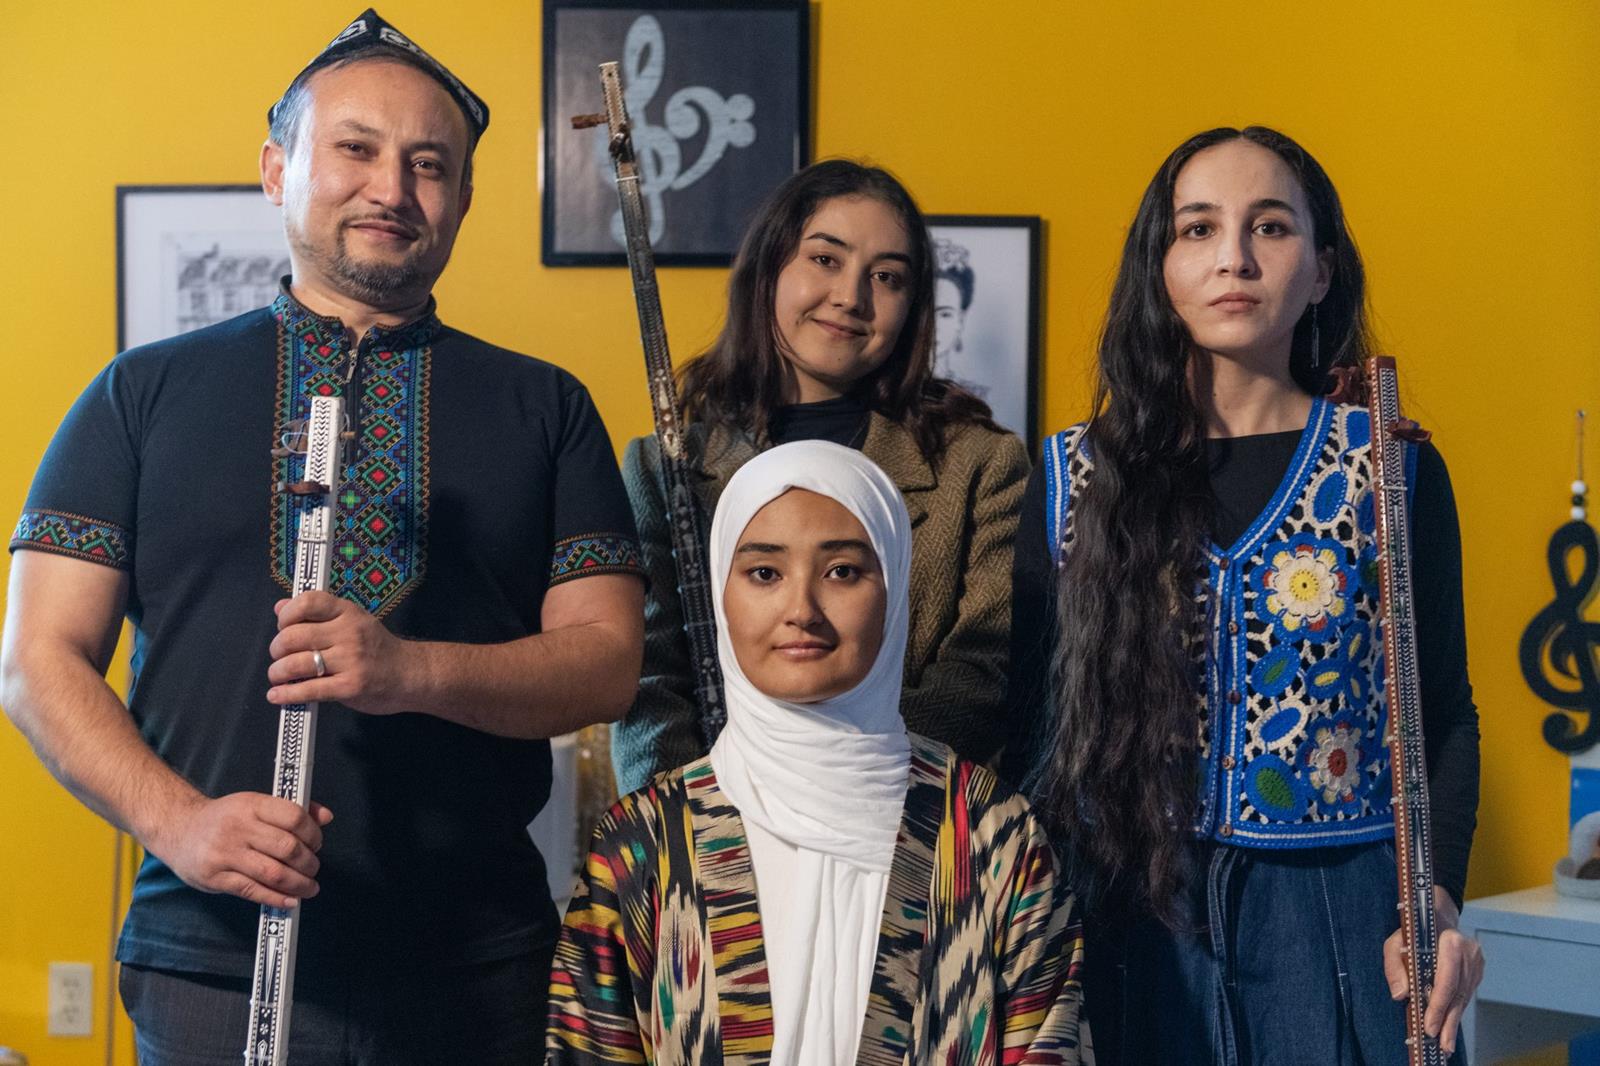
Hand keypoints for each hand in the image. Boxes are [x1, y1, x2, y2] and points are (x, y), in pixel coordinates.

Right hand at [148, 792, 332, 908]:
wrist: (179, 829)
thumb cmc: (225, 819)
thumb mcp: (254, 805)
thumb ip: (291, 810)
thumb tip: (326, 817)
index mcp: (251, 804)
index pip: (293, 817)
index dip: (313, 834)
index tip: (316, 844)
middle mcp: (238, 827)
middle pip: (287, 848)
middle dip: (308, 863)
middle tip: (313, 868)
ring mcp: (224, 853)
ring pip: (273, 873)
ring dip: (298, 884)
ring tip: (309, 887)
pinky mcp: (215, 877)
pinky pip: (253, 891)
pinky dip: (276, 898)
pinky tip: (290, 901)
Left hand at [267, 591, 410, 713]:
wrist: (410, 675)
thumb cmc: (377, 649)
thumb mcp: (353, 623)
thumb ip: (318, 615)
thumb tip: (280, 607)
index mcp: (348, 613)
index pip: (309, 602)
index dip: (287, 614)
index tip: (283, 626)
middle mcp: (349, 633)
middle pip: (294, 636)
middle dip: (277, 649)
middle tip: (278, 656)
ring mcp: (350, 660)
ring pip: (296, 664)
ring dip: (278, 672)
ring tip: (278, 676)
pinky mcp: (350, 687)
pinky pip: (309, 690)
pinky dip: (287, 694)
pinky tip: (277, 696)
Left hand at [1383, 884, 1484, 1054]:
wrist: (1437, 916)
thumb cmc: (1413, 932)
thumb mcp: (1395, 943)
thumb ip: (1394, 967)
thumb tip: (1400, 995)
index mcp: (1451, 942)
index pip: (1446, 980)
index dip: (1438, 1005)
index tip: (1428, 1026)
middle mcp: (1469, 953)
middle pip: (1458, 994)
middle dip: (1447, 1021)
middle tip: (1441, 1045)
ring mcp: (1477, 963)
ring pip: (1464, 998)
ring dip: (1453, 1022)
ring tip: (1445, 1044)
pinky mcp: (1478, 971)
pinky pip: (1465, 995)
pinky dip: (1456, 1011)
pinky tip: (1449, 1026)